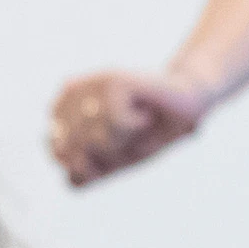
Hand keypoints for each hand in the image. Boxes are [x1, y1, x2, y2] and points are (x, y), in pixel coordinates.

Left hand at [47, 69, 209, 187]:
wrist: (187, 106)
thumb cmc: (148, 134)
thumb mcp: (112, 162)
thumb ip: (81, 169)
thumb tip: (63, 156)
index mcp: (61, 112)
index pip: (61, 158)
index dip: (93, 165)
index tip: (115, 148)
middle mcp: (69, 94)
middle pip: (75, 153)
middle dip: (107, 154)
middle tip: (128, 136)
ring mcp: (90, 85)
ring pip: (94, 140)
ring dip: (124, 140)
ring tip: (136, 123)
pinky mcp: (112, 78)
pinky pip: (116, 122)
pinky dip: (136, 125)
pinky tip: (144, 113)